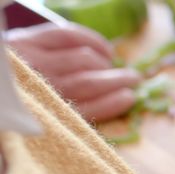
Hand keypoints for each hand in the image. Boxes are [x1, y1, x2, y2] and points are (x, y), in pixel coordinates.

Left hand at [7, 24, 138, 121]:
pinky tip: (104, 48)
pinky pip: (68, 35)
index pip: (85, 110)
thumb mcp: (42, 121)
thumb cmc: (22, 105)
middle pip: (89, 83)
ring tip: (116, 65)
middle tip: (135, 79)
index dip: (113, 103)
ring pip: (83, 59)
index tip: (130, 98)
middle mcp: (39, 87)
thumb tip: (112, 105)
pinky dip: (92, 40)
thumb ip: (68, 119)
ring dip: (106, 63)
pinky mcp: (28, 40)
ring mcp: (33, 61)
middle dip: (118, 80)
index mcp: (45, 115)